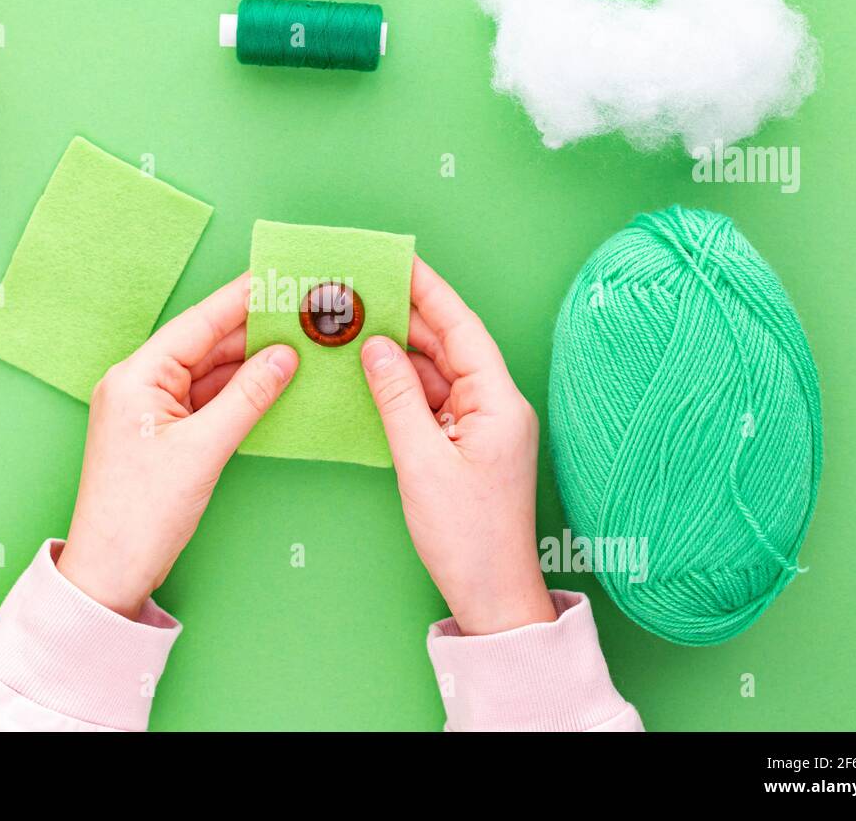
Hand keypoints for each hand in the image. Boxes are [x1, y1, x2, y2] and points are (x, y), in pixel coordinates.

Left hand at [57, 274, 297, 618]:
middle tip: (300, 309)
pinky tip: (272, 380)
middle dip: (253, 328)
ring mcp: (151, 408)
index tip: (278, 277)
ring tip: (297, 340)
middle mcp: (139, 383)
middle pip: (205, 343)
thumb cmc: (140, 514)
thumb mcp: (203, 450)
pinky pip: (207, 398)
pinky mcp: (164, 432)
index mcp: (136, 376)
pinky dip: (239, 390)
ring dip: (250, 359)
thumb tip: (284, 356)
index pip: (198, 323)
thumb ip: (248, 397)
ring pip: (210, 371)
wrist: (110, 571)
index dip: (241, 298)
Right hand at [360, 257, 556, 635]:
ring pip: (438, 372)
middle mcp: (495, 405)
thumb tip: (375, 346)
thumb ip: (396, 397)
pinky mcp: (467, 444)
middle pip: (449, 344)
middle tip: (364, 289)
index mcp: (498, 401)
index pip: (461, 327)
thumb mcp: (421, 461)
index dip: (429, 291)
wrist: (491, 594)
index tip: (398, 261)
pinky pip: (432, 400)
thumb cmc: (467, 536)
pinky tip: (372, 373)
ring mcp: (482, 425)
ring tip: (358, 325)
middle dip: (408, 316)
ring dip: (401, 351)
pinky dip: (403, 386)